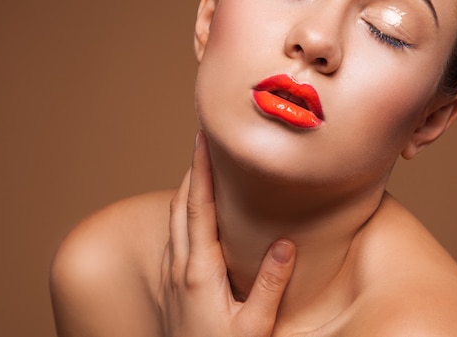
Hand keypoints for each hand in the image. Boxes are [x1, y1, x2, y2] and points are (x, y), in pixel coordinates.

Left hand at [158, 131, 295, 336]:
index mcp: (200, 270)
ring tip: (200, 170)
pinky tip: (194, 217)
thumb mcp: (254, 326)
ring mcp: (171, 275)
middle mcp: (180, 267)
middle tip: (203, 143)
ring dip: (185, 191)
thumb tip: (285, 243)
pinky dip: (182, 215)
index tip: (201, 139)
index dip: (199, 170)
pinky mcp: (171, 285)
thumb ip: (270, 285)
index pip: (198, 207)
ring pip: (173, 220)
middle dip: (190, 170)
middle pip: (180, 205)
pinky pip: (172, 238)